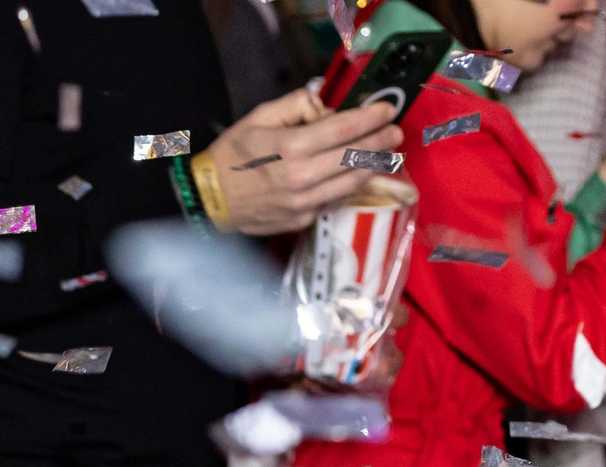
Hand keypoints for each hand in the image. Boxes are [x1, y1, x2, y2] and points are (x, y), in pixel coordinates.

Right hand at [204, 86, 405, 236]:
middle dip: (381, 141)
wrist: (209, 201)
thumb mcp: (258, 118)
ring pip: (353, 182)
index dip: (371, 118)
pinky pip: (336, 200)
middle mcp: (303, 177)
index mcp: (291, 147)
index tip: (388, 109)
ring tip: (387, 153)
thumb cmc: (230, 156)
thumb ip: (295, 106)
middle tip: (396, 132)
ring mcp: (305, 203)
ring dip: (374, 166)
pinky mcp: (303, 220)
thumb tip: (325, 109)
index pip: (344, 129)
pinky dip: (353, 186)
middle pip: (356, 156)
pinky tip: (360, 175)